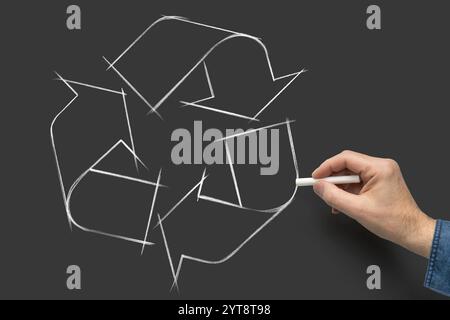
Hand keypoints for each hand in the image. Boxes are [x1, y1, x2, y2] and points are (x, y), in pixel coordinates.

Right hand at [312, 150, 435, 257]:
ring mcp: (382, 173)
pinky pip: (358, 181)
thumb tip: (318, 186)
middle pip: (348, 165)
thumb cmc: (393, 222)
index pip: (346, 158)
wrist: (411, 231)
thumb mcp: (357, 209)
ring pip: (351, 174)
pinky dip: (348, 191)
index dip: (327, 167)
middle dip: (333, 178)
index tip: (315, 177)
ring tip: (334, 201)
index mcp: (379, 168)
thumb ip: (334, 196)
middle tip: (321, 189)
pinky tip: (343, 203)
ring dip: (340, 187)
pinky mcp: (380, 181)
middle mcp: (382, 166)